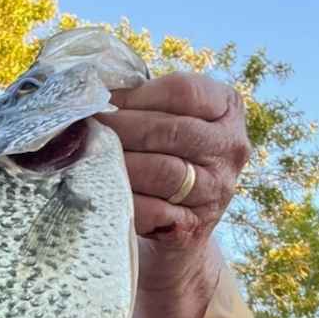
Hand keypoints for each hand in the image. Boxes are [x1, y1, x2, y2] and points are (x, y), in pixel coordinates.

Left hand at [96, 73, 250, 287]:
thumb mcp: (167, 122)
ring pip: (163, 171)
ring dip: (120, 163)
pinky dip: (124, 200)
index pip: (184, 91)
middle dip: (122, 128)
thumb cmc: (164, 160)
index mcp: (227, 109)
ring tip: (90, 158)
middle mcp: (231, 148)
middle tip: (87, 128)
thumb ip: (143, 102)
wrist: (178, 230)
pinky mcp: (194, 227)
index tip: (103, 100)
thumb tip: (90, 87)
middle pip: (172, 131)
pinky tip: (103, 192)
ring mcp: (217, 190)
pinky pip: (154, 211)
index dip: (136, 95)